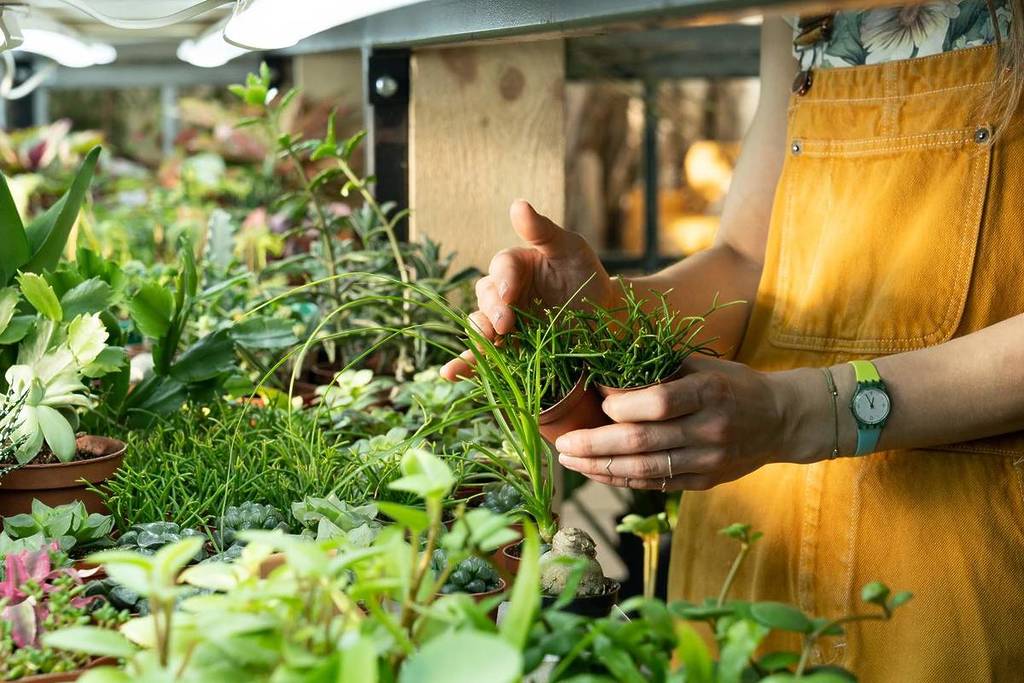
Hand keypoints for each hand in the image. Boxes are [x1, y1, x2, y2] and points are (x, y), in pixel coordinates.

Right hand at [440, 200, 613, 380]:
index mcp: (514, 266)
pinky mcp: (509, 349)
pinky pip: (483, 357)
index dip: (503, 280)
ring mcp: (504, 323)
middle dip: (492, 310)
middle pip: (486, 298)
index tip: (510, 293)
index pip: (501, 268)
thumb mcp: (570, 248)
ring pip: (480, 326)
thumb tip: (517, 204)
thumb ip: (542, 231)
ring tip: (479, 345)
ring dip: (476, 336)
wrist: (606, 316)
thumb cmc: (587, 275)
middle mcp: (503, 294)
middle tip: (505, 324)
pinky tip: (451, 373)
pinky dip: (466, 365)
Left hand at [555, 356, 830, 490]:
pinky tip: (598, 472)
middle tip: (562, 445)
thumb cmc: (733, 384)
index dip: (623, 407)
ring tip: (571, 462)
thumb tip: (604, 384)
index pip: (658, 404)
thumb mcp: (702, 366)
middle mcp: (710, 430)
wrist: (781, 419)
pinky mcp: (706, 482)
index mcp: (710, 393)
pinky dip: (623, 479)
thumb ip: (658, 373)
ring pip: (645, 470)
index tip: (599, 404)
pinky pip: (657, 483)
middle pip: (643, 442)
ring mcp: (709, 461)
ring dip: (601, 468)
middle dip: (595, 445)